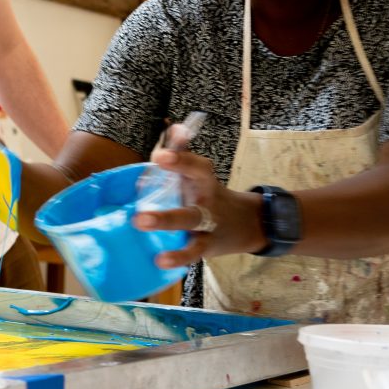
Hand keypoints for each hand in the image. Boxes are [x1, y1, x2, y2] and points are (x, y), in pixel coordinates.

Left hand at [130, 146, 262, 266]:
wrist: (248, 224)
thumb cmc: (210, 195)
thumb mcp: (200, 174)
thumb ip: (184, 153)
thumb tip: (173, 127)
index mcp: (203, 179)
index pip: (194, 164)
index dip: (179, 157)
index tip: (160, 153)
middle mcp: (207, 198)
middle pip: (193, 180)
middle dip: (174, 181)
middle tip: (153, 164)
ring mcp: (207, 223)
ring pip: (189, 220)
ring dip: (166, 220)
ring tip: (140, 222)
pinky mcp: (206, 246)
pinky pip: (192, 252)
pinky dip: (178, 257)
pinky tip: (159, 260)